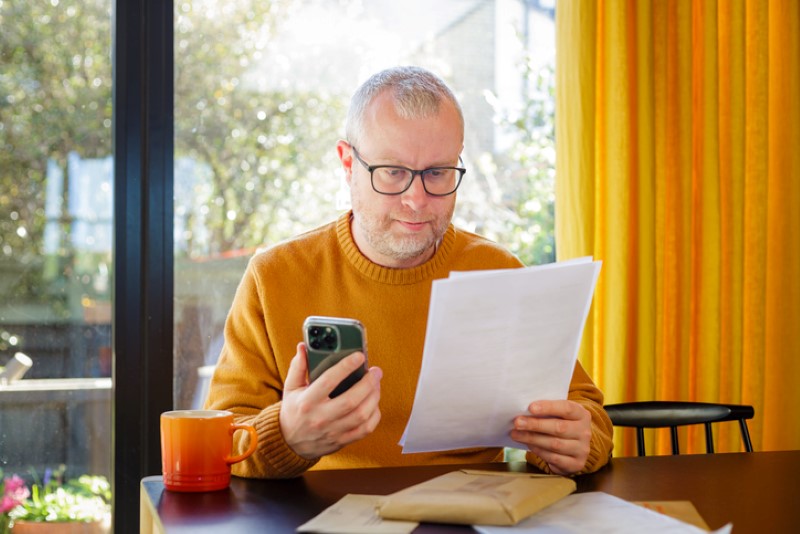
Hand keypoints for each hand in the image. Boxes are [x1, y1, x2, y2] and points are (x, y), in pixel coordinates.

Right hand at [279, 342, 381, 459]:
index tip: (359, 356)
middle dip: (368, 383)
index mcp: (307, 401)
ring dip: (374, 397)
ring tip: (376, 384)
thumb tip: (303, 347)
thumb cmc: (293, 411)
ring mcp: (333, 431)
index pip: (329, 381)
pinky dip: (374, 415)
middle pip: (351, 400)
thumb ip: (298, 367)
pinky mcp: (342, 440)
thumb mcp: (291, 388)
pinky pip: (365, 429)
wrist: (289, 443)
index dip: (346, 367)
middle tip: (375, 371)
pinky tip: (374, 404)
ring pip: (361, 415)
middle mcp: (321, 417)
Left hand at [510, 399, 591, 474]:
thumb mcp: (560, 414)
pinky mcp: (576, 464)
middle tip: (517, 422)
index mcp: (582, 414)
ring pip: (554, 444)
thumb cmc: (562, 424)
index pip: (566, 408)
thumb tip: (524, 410)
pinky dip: (539, 451)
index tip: (530, 407)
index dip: (548, 407)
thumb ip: (548, 411)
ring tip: (516, 434)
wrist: (575, 447)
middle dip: (535, 425)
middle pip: (559, 427)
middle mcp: (585, 432)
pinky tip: (528, 444)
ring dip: (532, 439)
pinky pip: (554, 458)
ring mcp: (582, 449)